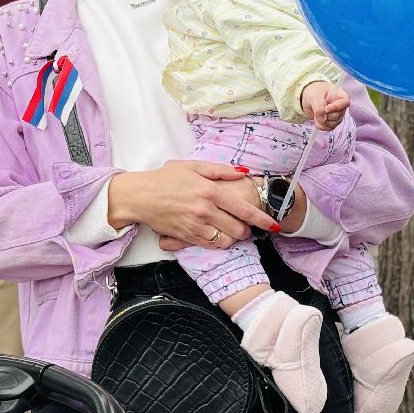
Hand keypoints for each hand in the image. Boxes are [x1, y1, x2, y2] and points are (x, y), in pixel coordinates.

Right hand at [112, 160, 277, 249]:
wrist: (139, 196)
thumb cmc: (164, 179)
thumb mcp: (192, 166)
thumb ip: (220, 170)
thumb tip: (243, 172)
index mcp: (210, 191)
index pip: (244, 209)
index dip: (262, 219)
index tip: (274, 225)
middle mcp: (205, 210)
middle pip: (238, 229)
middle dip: (246, 230)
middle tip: (244, 226)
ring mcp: (195, 225)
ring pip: (226, 241)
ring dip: (232, 238)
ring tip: (229, 231)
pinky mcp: (186, 236)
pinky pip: (210, 245)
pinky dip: (217, 243)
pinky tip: (215, 235)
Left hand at [301, 81, 349, 131]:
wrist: (308, 98)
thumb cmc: (314, 92)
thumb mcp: (315, 96)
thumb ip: (319, 107)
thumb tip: (323, 119)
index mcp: (340, 95)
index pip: (345, 102)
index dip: (336, 107)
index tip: (326, 109)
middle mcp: (340, 106)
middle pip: (338, 115)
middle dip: (327, 116)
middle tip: (317, 111)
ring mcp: (336, 114)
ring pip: (334, 123)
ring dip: (323, 122)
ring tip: (316, 116)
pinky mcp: (331, 121)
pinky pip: (329, 128)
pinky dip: (322, 126)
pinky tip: (316, 122)